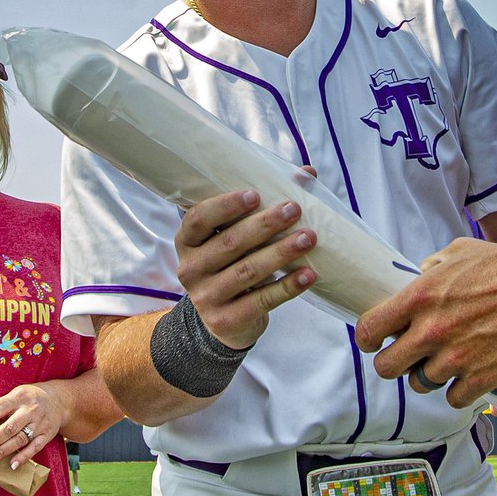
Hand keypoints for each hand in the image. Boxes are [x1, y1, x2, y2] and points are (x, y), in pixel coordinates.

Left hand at [0, 383, 67, 469]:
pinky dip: (23, 457)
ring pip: (19, 440)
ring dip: (2, 452)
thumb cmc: (29, 398)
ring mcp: (39, 424)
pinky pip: (35, 448)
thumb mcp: (15, 395)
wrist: (59, 401)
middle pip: (8, 428)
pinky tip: (12, 465)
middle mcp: (30, 410)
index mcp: (19, 397)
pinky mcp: (47, 435)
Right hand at [174, 190, 317, 349]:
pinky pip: (261, 301)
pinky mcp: (226, 320)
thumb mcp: (235, 238)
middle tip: (294, 210)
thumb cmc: (233, 265)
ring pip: (247, 272)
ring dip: (281, 253)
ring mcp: (206, 297)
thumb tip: (306, 174)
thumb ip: (261, 207)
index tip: (256, 194)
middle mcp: (190, 269)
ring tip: (309, 238)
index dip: (225, 205)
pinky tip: (308, 274)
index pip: (199, 219)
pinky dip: (287, 287)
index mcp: (187, 242)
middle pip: (230, 243)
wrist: (224, 321)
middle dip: (265, 225)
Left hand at [355, 237, 496, 407]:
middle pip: (387, 368)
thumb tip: (418, 276)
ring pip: (419, 384)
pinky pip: (452, 398)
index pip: (369, 330)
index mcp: (420, 298)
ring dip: (429, 375)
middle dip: (394, 363)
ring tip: (447, 360)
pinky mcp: (481, 378)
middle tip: (408, 356)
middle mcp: (432, 331)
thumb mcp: (460, 253)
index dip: (369, 338)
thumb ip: (431, 267)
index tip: (376, 341)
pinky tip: (468, 373)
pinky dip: (458, 390)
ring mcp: (456, 358)